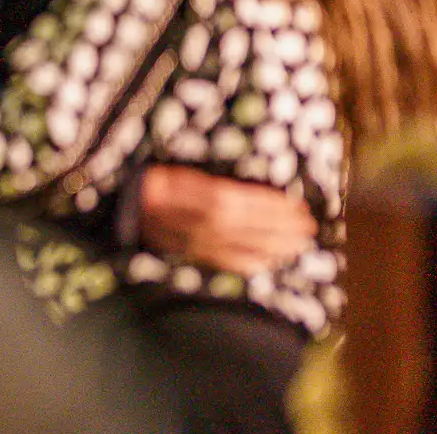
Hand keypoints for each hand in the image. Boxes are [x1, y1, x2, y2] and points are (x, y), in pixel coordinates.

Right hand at [139, 165, 316, 275]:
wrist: (128, 206)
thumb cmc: (158, 182)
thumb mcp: (188, 173)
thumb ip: (220, 184)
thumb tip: (255, 189)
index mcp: (210, 196)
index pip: (254, 204)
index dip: (278, 206)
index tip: (298, 205)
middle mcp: (212, 223)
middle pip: (258, 227)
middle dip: (286, 227)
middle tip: (309, 226)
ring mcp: (206, 243)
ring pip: (251, 247)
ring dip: (280, 246)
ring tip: (300, 243)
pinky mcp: (200, 255)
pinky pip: (233, 263)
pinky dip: (257, 262)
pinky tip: (272, 260)